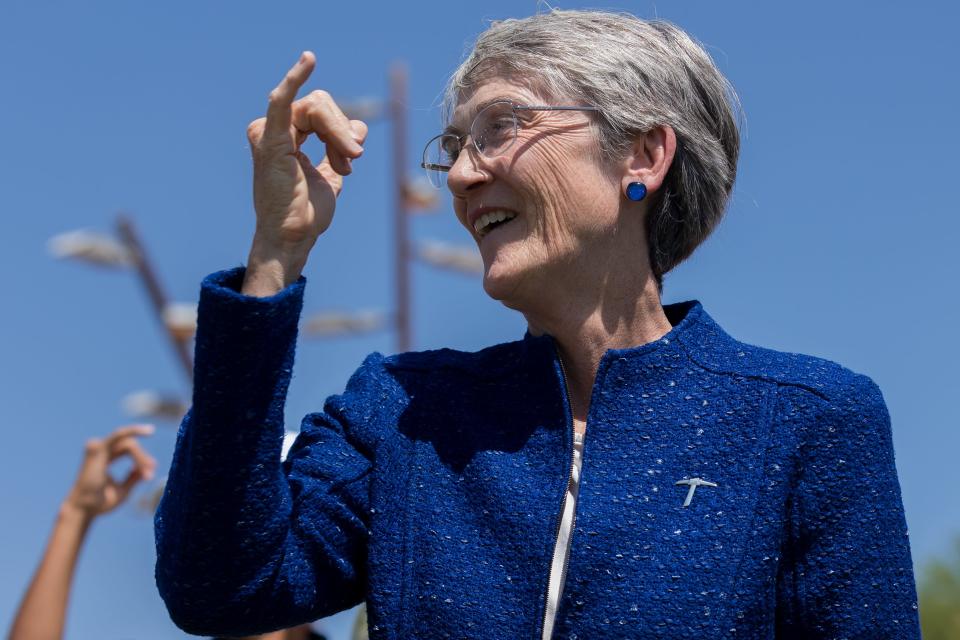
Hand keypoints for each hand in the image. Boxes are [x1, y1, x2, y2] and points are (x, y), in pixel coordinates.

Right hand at [63, 424, 156, 518]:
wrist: (85, 509)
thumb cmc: (100, 503)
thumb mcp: (123, 490)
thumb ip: (133, 478)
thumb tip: (145, 469)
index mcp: (104, 458)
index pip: (127, 449)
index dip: (141, 459)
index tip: (151, 473)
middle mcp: (100, 450)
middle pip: (129, 445)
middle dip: (143, 458)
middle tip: (152, 472)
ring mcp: (97, 448)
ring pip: (128, 443)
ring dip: (140, 455)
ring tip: (149, 468)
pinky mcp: (97, 449)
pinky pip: (119, 435)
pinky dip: (134, 436)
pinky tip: (147, 432)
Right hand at [246, 51, 368, 257]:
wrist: (294, 236)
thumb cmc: (306, 212)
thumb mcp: (333, 173)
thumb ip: (343, 147)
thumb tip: (359, 126)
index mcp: (287, 134)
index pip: (322, 111)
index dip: (342, 132)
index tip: (351, 161)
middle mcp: (274, 129)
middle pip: (321, 104)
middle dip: (342, 132)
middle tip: (352, 161)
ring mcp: (269, 131)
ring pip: (316, 106)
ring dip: (338, 133)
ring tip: (346, 163)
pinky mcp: (270, 139)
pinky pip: (282, 100)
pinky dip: (295, 78)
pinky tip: (309, 60)